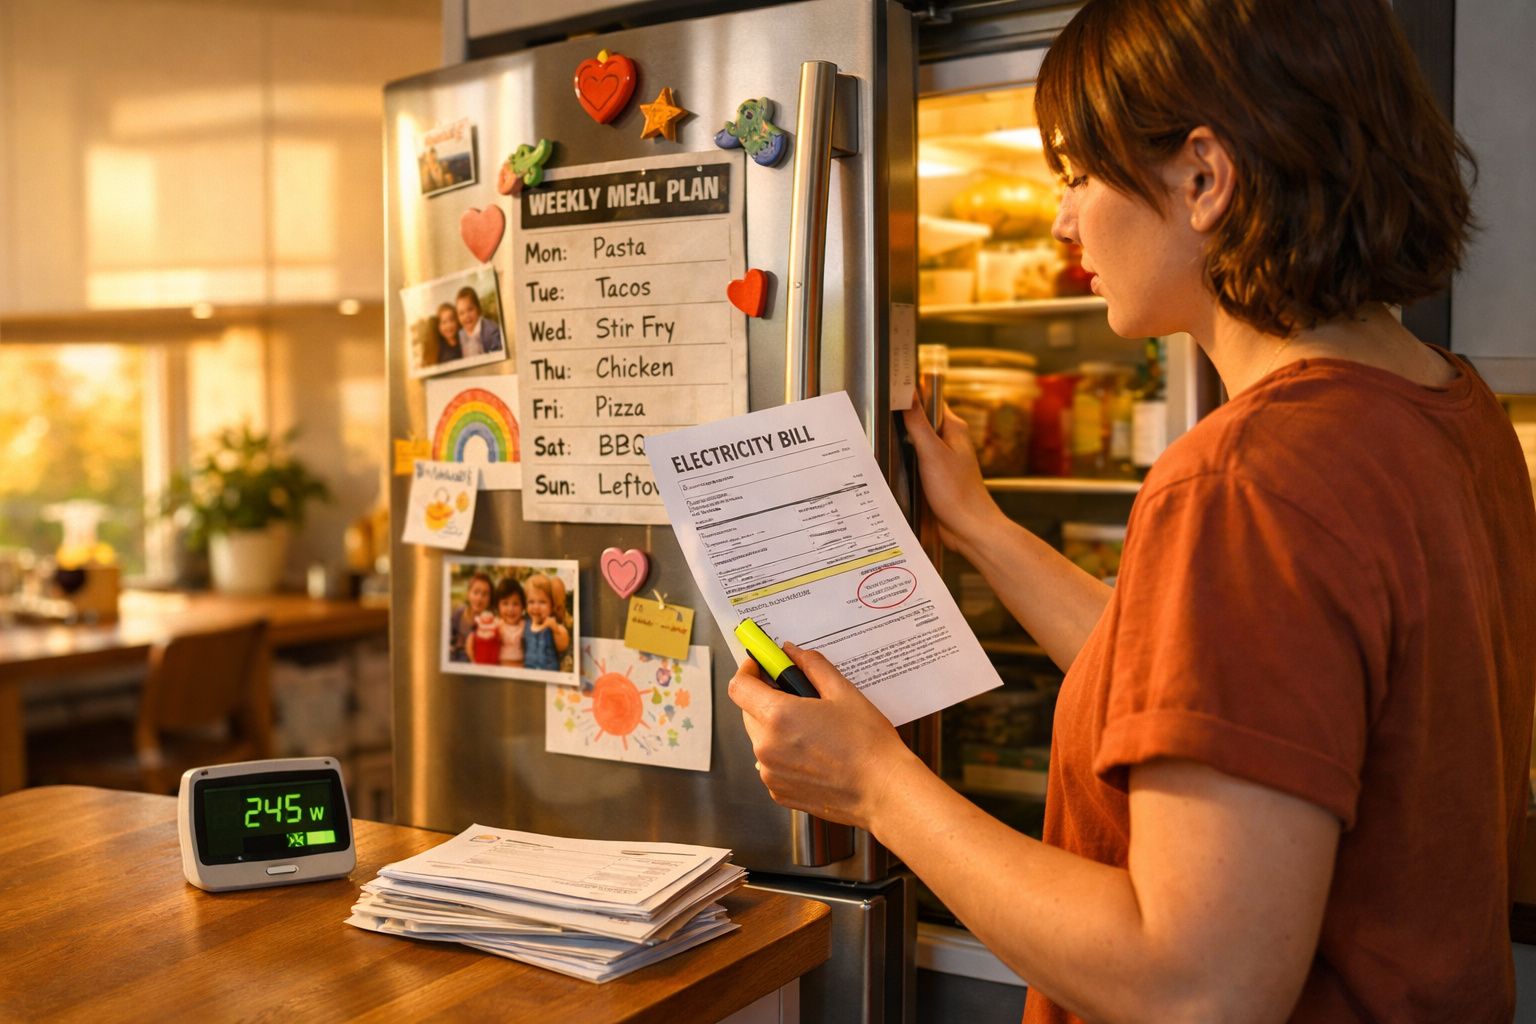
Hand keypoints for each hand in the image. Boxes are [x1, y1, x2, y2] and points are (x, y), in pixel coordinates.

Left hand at [727, 644, 916, 831]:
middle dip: (766, 698)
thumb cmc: (868, 745)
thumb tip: (792, 652)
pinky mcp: (778, 792)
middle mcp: (767, 747)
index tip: (760, 666)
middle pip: (748, 712)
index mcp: (779, 717)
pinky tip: (813, 753)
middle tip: (795, 695)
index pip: (739, 686)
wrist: (883, 791)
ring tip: (812, 729)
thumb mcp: (843, 693)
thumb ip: (812, 666)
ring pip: (760, 739)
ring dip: (776, 728)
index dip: (748, 671)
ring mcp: (770, 773)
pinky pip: (771, 764)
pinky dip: (784, 754)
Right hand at [901, 391, 1006, 551]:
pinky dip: (905, 463)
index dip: (911, 396)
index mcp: (954, 429)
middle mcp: (950, 442)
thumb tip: (908, 394)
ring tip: (885, 445)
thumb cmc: (957, 493)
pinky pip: (916, 462)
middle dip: (902, 422)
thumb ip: (918, 423)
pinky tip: (894, 467)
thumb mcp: (932, 453)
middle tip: (881, 422)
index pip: (930, 400)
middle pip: (921, 421)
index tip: (890, 394)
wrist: (968, 528)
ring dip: (902, 445)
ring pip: (916, 443)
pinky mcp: (936, 477)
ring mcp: (943, 460)